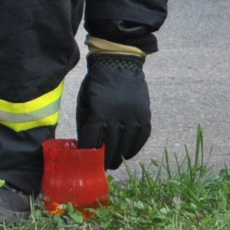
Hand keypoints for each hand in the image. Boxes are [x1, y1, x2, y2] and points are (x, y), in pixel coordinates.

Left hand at [75, 51, 150, 169]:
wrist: (118, 62)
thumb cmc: (96, 83)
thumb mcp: (84, 100)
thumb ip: (86, 122)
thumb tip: (85, 144)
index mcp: (99, 113)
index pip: (93, 141)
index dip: (89, 154)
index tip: (87, 163)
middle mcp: (118, 116)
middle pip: (111, 145)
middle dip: (106, 159)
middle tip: (102, 167)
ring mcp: (133, 115)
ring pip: (127, 143)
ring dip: (120, 156)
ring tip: (115, 163)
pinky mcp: (144, 113)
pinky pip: (142, 135)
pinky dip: (136, 147)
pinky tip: (129, 153)